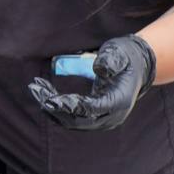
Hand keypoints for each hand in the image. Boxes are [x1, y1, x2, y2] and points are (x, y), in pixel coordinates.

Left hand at [29, 35, 155, 130]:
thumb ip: (111, 60)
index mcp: (119, 101)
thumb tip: (99, 69)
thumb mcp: (120, 52)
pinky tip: (44, 94)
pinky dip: (57, 108)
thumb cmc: (126, 57)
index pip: (92, 109)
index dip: (71, 106)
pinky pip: (73, 118)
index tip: (52, 99)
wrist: (138, 66)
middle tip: (36, 90)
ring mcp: (103, 119)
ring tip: (36, 88)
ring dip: (52, 108)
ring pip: (73, 121)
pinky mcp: (95, 117)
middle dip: (55, 107)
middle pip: (78, 119)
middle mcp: (111, 116)